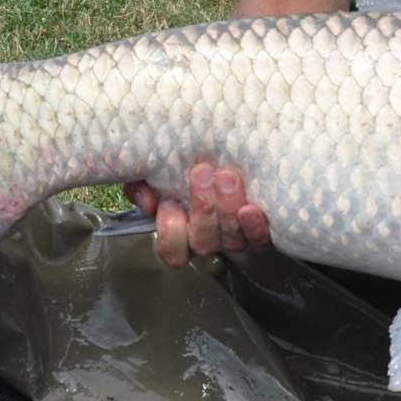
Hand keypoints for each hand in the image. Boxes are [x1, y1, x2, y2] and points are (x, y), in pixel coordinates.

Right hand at [125, 160, 270, 267]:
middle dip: (202, 208)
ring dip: (226, 209)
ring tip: (227, 177)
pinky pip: (259, 239)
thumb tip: (148, 199)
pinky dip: (254, 227)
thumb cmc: (188, 161)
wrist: (230, 149)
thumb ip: (142, 183)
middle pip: (203, 242)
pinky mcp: (259, 231)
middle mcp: (207, 238)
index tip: (168, 204)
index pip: (172, 251)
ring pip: (230, 240)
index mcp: (180, 229)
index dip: (170, 233)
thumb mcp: (156, 168)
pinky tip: (251, 208)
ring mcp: (234, 237)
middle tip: (203, 172)